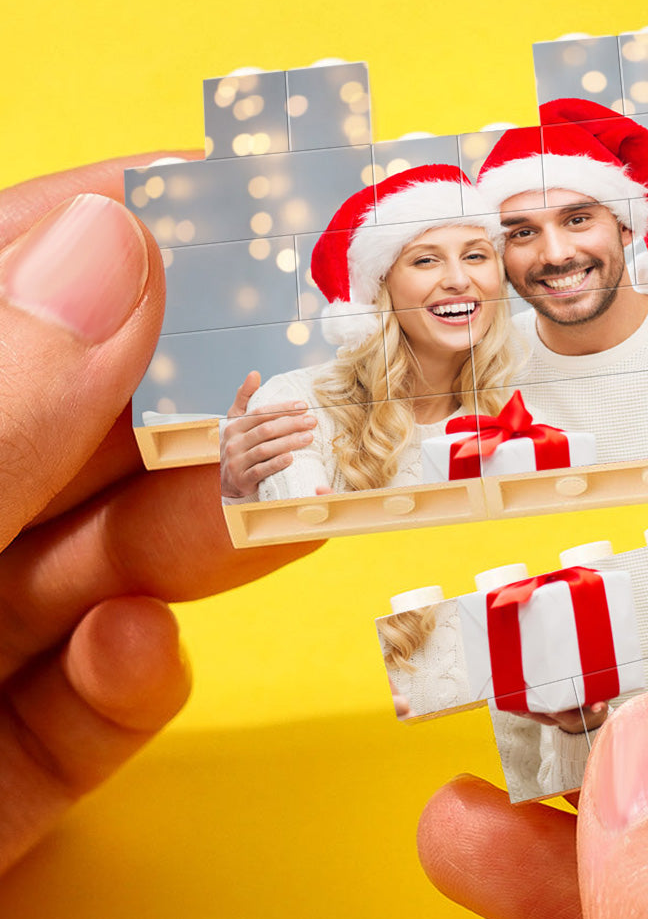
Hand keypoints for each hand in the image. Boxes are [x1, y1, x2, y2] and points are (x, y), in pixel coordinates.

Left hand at [0, 155, 320, 873]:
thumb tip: (110, 252)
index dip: (106, 236)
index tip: (241, 210)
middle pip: (65, 433)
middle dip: (194, 407)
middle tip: (312, 383)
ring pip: (95, 563)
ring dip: (194, 538)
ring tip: (278, 512)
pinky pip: (76, 708)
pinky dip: (127, 681)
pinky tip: (138, 654)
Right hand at [220, 372, 316, 497]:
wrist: (222, 479)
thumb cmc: (236, 445)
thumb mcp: (235, 421)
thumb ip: (244, 397)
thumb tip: (254, 374)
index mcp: (234, 426)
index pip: (260, 414)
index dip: (282, 409)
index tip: (303, 406)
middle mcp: (234, 443)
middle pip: (266, 430)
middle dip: (291, 424)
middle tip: (312, 421)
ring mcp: (237, 462)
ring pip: (265, 449)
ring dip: (289, 442)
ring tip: (309, 437)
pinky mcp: (242, 479)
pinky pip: (261, 470)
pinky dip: (276, 464)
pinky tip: (291, 458)